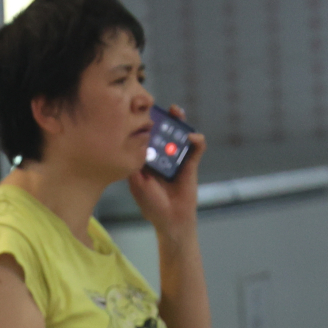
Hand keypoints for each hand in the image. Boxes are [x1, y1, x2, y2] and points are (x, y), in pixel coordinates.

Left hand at [125, 105, 204, 232]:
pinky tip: (192, 137)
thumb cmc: (151, 205)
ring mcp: (176, 158)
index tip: (141, 112)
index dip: (144, 124)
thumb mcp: (137, 184)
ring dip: (179, 121)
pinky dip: (196, 140)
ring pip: (179, 135)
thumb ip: (134, 166)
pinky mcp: (191, 163)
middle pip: (163, 131)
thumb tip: (130, 145)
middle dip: (162, 117)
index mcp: (146, 159)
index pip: (145, 136)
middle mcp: (161, 155)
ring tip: (177, 112)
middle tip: (160, 107)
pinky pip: (196, 148)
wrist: (171, 220)